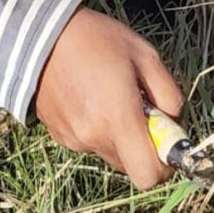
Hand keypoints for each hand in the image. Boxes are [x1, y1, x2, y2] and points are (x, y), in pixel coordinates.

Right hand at [33, 7, 183, 189]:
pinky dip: (96, 129)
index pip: (148, 176)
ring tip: (109, 96)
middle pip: (131, 165)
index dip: (163, 165)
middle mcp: (94, 138)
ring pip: (110, 153)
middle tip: (138, 107)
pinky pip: (89, 143)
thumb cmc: (97, 40)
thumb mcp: (145, 56)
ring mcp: (73, 139)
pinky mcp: (58, 135)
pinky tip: (88, 97)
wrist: (39, 36)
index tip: (164, 138)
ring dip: (118, 135)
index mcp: (118, 120)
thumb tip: (173, 121)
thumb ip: (169, 94)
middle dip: (141, 144)